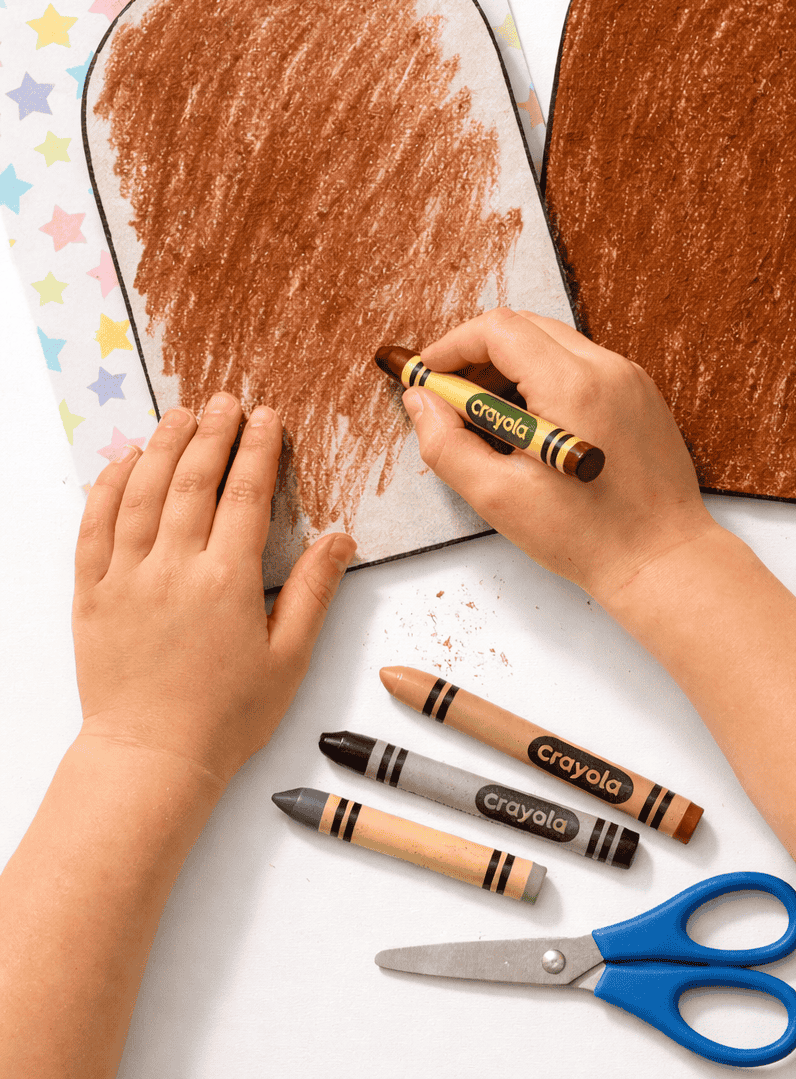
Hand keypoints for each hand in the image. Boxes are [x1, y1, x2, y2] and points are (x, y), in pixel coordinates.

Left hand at [73, 394, 354, 786]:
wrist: (151, 760)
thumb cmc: (224, 717)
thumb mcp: (288, 659)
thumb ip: (312, 592)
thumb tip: (340, 540)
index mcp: (226, 581)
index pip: (244, 494)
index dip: (257, 449)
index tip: (266, 418)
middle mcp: (173, 569)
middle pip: (193, 480)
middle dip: (213, 432)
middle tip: (226, 400)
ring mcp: (126, 578)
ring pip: (142, 492)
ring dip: (163, 445)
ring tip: (180, 414)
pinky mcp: (91, 594)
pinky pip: (93, 526)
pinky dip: (108, 486)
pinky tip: (124, 461)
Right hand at [405, 308, 717, 601]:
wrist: (661, 559)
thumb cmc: (588, 537)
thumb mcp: (499, 496)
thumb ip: (447, 444)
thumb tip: (420, 402)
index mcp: (572, 385)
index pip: (499, 329)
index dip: (453, 346)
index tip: (428, 374)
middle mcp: (606, 368)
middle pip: (525, 326)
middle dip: (478, 354)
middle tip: (451, 397)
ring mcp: (629, 377)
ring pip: (553, 343)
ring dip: (511, 367)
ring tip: (489, 418)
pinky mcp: (639, 394)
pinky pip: (581, 364)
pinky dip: (545, 379)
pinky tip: (530, 425)